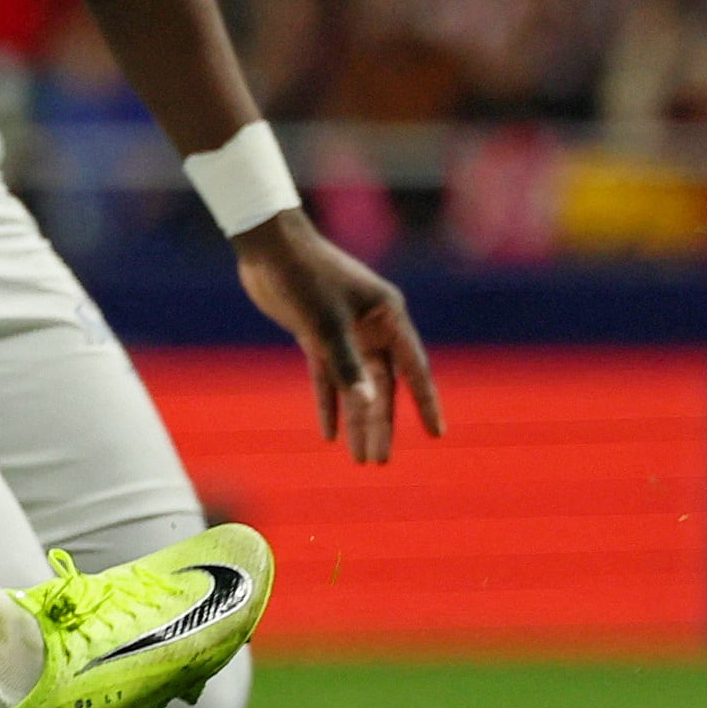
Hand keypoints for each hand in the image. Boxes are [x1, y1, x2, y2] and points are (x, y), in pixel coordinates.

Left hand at [236, 212, 443, 462]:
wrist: (269, 246)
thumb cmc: (304, 277)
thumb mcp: (325, 325)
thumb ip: (347, 366)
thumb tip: (367, 406)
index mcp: (388, 316)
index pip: (414, 369)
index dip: (426, 403)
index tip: (437, 434)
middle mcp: (372, 326)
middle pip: (383, 386)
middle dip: (381, 424)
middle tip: (379, 461)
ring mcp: (345, 331)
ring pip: (357, 385)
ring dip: (357, 420)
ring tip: (360, 458)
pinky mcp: (318, 334)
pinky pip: (328, 377)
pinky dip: (329, 403)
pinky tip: (329, 434)